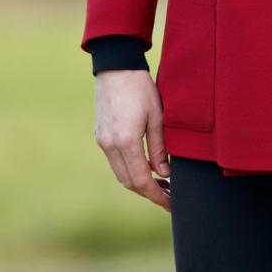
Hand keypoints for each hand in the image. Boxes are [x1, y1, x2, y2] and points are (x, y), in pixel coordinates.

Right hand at [94, 70, 170, 211]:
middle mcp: (110, 145)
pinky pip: (115, 162)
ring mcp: (103, 141)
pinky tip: (146, 169)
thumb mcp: (158, 117)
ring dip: (139, 183)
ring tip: (161, 184)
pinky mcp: (101, 135)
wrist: (116, 67)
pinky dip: (130, 170)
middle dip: (149, 193)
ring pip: (121, 174)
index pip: (142, 180)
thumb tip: (164, 174)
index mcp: (126, 141)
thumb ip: (159, 148)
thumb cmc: (141, 88)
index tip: (171, 204)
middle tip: (169, 197)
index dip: (157, 196)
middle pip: (129, 182)